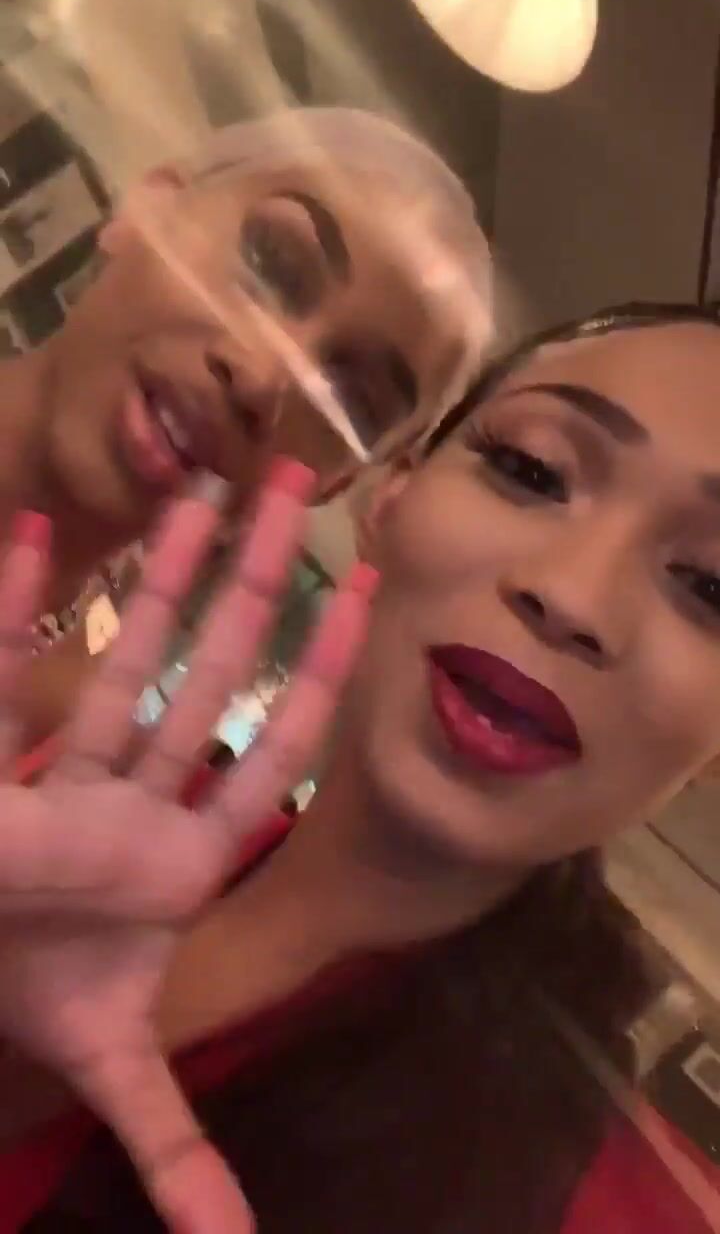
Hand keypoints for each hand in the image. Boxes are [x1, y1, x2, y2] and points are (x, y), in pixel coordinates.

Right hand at [0, 460, 375, 1231]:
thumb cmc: (36, 992)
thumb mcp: (107, 1065)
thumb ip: (175, 1144)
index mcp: (176, 850)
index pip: (268, 742)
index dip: (321, 667)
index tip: (372, 587)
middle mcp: (131, 789)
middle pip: (202, 668)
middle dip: (251, 580)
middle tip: (299, 479)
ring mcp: (59, 759)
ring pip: (114, 653)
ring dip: (150, 573)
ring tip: (195, 488)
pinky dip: (11, 602)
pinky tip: (36, 533)